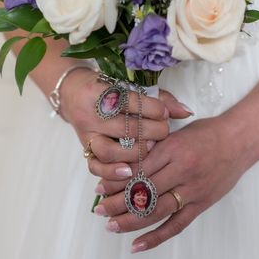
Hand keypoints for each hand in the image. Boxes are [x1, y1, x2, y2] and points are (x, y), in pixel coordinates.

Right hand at [60, 68, 192, 179]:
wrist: (71, 93)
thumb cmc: (107, 89)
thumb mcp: (130, 86)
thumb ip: (159, 98)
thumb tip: (186, 112)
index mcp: (100, 91)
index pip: (130, 101)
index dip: (152, 108)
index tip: (165, 114)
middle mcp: (90, 113)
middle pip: (124, 127)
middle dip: (150, 132)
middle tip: (163, 132)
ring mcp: (86, 133)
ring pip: (108, 150)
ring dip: (133, 153)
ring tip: (149, 150)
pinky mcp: (85, 149)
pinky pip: (95, 165)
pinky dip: (112, 172)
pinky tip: (129, 172)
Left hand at [93, 115, 258, 251]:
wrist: (240, 140)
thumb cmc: (207, 132)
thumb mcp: (176, 132)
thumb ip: (154, 147)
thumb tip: (127, 163)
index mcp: (172, 148)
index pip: (137, 169)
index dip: (116, 181)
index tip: (99, 188)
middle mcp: (181, 170)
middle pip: (143, 191)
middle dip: (117, 202)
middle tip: (99, 210)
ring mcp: (192, 189)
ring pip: (156, 210)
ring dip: (131, 221)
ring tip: (111, 226)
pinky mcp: (201, 204)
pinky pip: (177, 225)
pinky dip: (156, 237)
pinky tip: (138, 244)